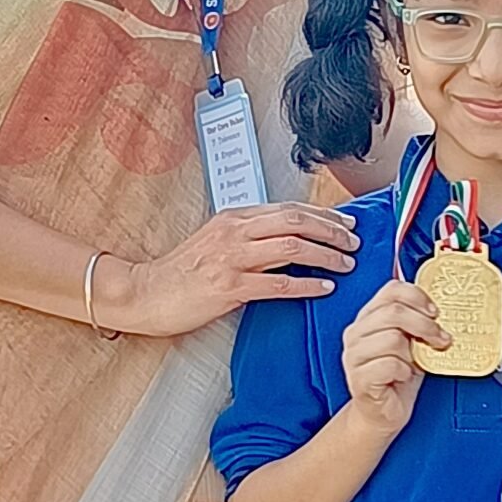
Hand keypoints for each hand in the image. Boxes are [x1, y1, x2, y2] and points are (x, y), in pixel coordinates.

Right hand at [98, 206, 359, 338]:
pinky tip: (325, 289)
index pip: (289, 209)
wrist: (147, 292)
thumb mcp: (216, 241)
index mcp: (235, 217)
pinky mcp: (229, 286)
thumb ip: (248, 236)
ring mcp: (232, 258)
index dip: (323, 216)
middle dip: (332, 231)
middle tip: (355, 243)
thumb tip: (288, 239)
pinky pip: (278, 283)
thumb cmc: (182, 272)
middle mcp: (236, 232)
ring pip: (293, 247)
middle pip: (297, 222)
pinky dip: (307, 285)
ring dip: (326, 256)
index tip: (347, 225)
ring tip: (347, 264)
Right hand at [341, 279, 447, 435]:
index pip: (391, 290)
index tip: (435, 312)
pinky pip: (389, 365)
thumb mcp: (411, 342)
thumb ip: (417, 321)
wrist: (383, 414)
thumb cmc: (398, 377)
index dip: (418, 297)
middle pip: (394, 312)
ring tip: (416, 363)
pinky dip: (404, 371)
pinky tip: (404, 376)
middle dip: (425, 325)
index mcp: (368, 317)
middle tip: (440, 339)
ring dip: (413, 353)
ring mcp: (354, 356)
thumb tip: (438, 303)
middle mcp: (356, 333)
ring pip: (392, 338)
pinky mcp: (358, 378)